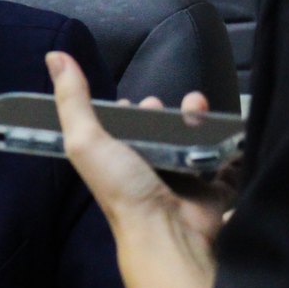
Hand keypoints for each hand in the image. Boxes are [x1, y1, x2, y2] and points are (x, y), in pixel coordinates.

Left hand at [47, 53, 235, 274]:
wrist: (167, 231)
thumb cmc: (123, 186)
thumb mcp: (86, 139)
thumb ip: (72, 100)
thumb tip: (54, 55)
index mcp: (117, 161)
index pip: (123, 131)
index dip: (130, 112)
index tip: (136, 101)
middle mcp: (147, 172)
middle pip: (160, 134)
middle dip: (167, 113)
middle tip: (172, 105)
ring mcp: (182, 184)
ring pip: (193, 144)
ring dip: (199, 121)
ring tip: (199, 106)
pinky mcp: (212, 193)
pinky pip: (226, 167)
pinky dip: (232, 149)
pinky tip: (234, 130)